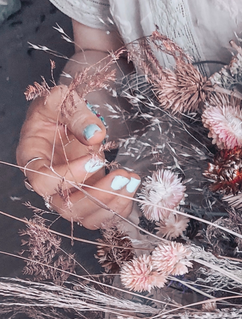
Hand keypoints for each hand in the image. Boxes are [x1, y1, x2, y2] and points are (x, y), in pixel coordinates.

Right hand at [17, 84, 139, 228]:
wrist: (68, 117)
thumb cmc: (57, 108)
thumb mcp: (61, 100)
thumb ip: (76, 115)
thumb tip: (95, 136)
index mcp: (32, 158)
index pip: (43, 181)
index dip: (69, 176)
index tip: (96, 159)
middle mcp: (48, 183)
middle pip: (66, 208)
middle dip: (97, 196)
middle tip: (121, 176)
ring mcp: (69, 193)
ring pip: (85, 218)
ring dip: (112, 205)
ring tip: (131, 181)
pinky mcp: (89, 197)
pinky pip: (102, 215)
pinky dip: (120, 207)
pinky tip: (132, 185)